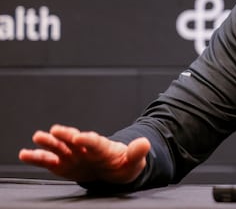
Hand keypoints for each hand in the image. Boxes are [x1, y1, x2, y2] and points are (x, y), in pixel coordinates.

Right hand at [18, 124, 149, 183]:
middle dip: (66, 135)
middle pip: (74, 140)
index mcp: (102, 147)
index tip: (81, 137)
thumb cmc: (122, 164)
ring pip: (59, 147)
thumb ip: (137, 152)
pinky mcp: (62, 164)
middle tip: (56, 131)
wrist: (111, 170)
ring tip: (38, 137)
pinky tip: (25, 153)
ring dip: (49, 143)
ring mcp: (72, 155)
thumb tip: (145, 143)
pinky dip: (37, 157)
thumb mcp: (133, 161)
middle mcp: (85, 148)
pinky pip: (48, 161)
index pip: (96, 142)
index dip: (89, 139)